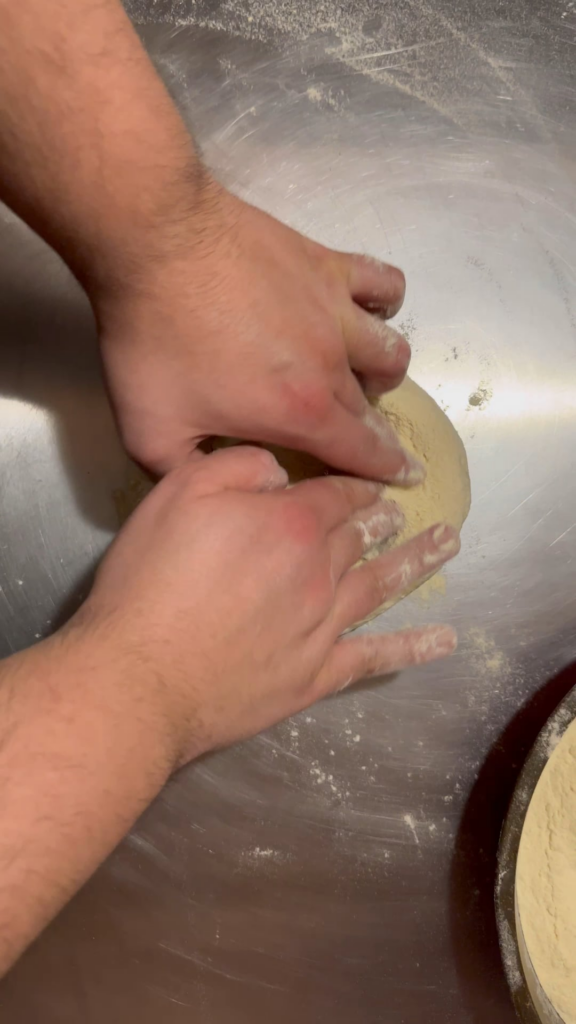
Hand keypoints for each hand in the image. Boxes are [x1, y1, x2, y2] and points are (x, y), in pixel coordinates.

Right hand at [75, 446, 458, 767]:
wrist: (142, 677)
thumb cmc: (150, 582)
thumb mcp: (179, 494)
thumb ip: (237, 466)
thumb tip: (282, 471)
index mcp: (290, 523)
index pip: (336, 494)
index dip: (356, 486)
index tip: (372, 483)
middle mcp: (320, 571)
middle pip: (361, 538)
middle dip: (384, 519)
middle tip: (402, 513)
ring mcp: (324, 627)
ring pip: (381, 586)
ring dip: (416, 563)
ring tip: (447, 545)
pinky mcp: (317, 675)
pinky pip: (375, 657)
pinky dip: (412, 648)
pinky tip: (444, 641)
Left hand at [96, 181, 419, 482]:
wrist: (154, 242)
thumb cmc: (152, 339)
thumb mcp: (148, 430)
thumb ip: (187, 473)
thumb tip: (216, 489)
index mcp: (298, 412)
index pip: (360, 454)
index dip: (384, 474)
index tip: (405, 482)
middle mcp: (331, 364)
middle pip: (371, 411)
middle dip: (377, 437)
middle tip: (371, 445)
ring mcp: (335, 309)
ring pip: (391, 352)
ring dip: (384, 376)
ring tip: (365, 378)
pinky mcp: (327, 265)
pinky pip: (384, 283)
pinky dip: (385, 302)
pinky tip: (366, 310)